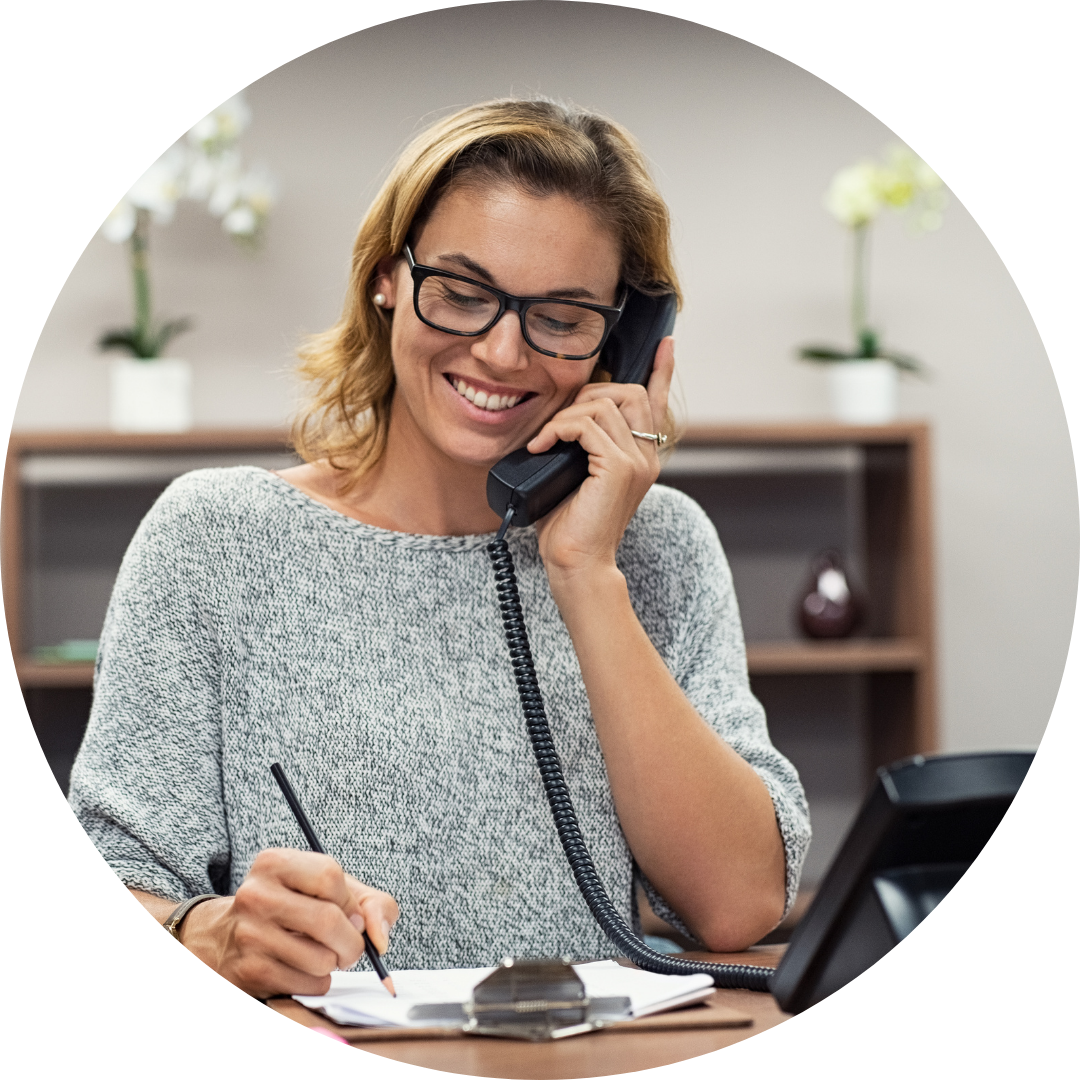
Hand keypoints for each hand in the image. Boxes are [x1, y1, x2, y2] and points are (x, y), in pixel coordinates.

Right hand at [178, 848, 398, 997]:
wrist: (225, 940)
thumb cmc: (292, 909)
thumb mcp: (328, 891)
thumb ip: (370, 903)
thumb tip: (380, 938)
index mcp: (275, 863)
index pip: (329, 876)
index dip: (349, 901)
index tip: (349, 913)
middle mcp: (256, 895)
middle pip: (328, 920)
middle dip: (352, 942)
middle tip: (349, 946)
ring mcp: (249, 935)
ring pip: (322, 959)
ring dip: (334, 964)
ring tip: (321, 955)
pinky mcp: (249, 972)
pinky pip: (308, 985)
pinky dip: (318, 983)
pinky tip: (302, 970)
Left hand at [526, 337, 674, 586]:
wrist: (577, 564)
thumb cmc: (570, 526)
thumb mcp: (576, 476)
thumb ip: (583, 447)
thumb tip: (562, 421)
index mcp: (641, 456)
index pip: (657, 403)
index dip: (662, 371)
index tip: (666, 344)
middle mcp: (646, 456)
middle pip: (630, 391)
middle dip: (590, 393)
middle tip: (560, 422)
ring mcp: (636, 461)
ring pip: (604, 404)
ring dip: (566, 414)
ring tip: (546, 440)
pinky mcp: (619, 468)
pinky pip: (587, 425)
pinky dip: (558, 429)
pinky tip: (542, 447)